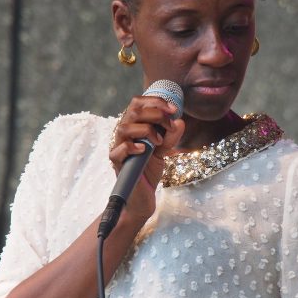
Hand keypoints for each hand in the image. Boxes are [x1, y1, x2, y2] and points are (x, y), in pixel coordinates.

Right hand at [109, 96, 184, 220]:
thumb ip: (171, 136)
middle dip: (156, 113)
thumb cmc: (149, 170)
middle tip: (169, 126)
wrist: (143, 196)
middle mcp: (124, 134)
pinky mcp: (117, 163)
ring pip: (125, 127)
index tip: (173, 109)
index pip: (138, 103)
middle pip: (133, 111)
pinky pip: (119, 150)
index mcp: (134, 126)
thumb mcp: (164, 150)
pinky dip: (133, 147)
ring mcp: (118, 147)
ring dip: (146, 130)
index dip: (156, 102)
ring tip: (159, 142)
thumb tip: (179, 121)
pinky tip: (145, 151)